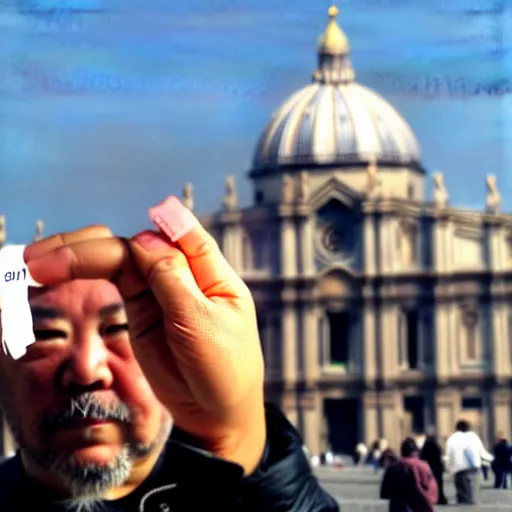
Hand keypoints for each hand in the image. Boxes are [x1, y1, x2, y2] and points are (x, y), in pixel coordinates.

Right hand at [24, 212, 265, 473]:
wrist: (217, 413)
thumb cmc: (224, 369)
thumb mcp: (202, 323)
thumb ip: (172, 279)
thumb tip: (144, 237)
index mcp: (210, 271)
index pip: (180, 233)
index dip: (156, 222)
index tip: (134, 217)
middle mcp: (181, 273)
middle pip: (136, 244)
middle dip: (91, 246)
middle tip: (42, 258)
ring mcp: (157, 290)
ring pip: (117, 258)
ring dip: (78, 256)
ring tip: (36, 262)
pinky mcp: (139, 308)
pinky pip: (110, 280)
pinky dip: (83, 273)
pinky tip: (56, 272)